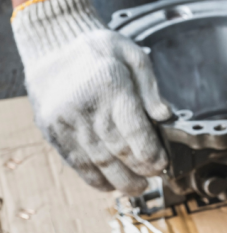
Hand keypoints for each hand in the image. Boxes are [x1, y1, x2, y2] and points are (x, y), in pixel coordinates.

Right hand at [12, 0, 172, 194]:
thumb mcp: (133, 55)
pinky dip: (93, 177)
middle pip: (117, 149)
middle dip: (139, 169)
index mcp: (109, 85)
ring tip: (137, 188)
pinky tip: (109, 185)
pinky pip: (75, 161)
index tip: (162, 164)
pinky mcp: (52, 130)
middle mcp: (85, 105)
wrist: (52, 44)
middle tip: (154, 178)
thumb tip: (166, 116)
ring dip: (119, 180)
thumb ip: (151, 87)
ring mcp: (66, 120)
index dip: (150, 152)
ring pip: (97, 160)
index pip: (133, 129)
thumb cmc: (99, 51)